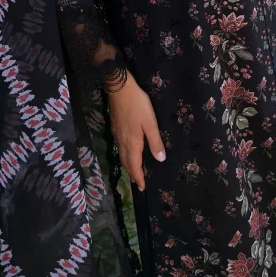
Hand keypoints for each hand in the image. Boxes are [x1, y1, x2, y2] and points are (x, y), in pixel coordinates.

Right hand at [107, 73, 165, 191]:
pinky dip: (124, 154)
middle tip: (138, 182)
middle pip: (127, 162)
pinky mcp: (115, 127)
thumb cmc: (138, 105)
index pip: (135, 165)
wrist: (119, 89)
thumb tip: (160, 160)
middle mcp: (123, 141)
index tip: (142, 188)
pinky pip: (119, 146)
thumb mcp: (150, 123)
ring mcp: (117, 134)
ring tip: (133, 170)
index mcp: (133, 143)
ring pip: (122, 155)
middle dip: (132, 173)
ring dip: (128, 165)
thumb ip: (155, 141)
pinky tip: (126, 150)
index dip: (139, 177)